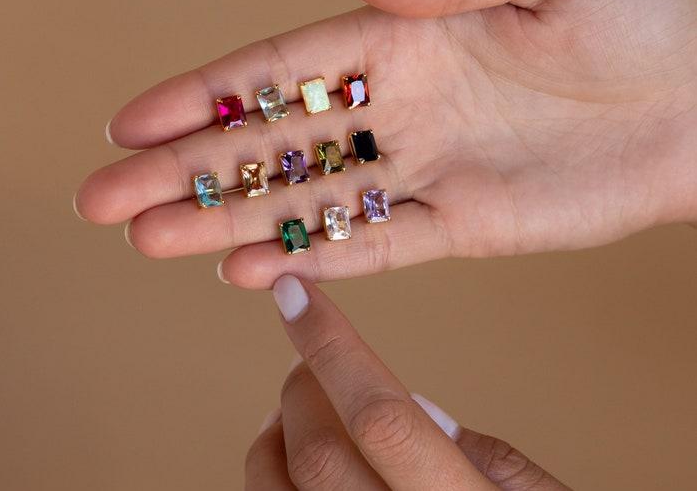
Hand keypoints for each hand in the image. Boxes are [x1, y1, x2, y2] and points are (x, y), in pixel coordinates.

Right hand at [75, 0, 696, 286]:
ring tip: (151, 241)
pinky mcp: (459, 223)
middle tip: (104, 199)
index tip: (127, 121)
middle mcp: (397, 103)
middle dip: (183, 170)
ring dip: (226, 221)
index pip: (279, 68)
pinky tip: (247, 267)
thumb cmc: (639, 14)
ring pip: (304, 200)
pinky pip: (372, 243)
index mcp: (402, 35)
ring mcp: (422, 166)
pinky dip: (312, 256)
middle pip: (269, 142)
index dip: (200, 94)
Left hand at [245, 275, 569, 489]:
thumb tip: (419, 407)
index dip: (331, 344)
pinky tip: (293, 467)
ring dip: (272, 437)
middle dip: (302, 386)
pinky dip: (272, 483)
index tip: (294, 291)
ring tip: (294, 410)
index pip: (381, 412)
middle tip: (308, 360)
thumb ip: (490, 459)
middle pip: (318, 452)